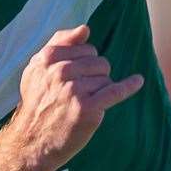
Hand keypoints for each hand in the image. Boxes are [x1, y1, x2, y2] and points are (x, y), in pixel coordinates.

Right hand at [6, 25, 143, 170]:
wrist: (32, 141)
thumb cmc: (38, 103)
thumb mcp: (38, 68)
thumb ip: (60, 43)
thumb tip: (85, 28)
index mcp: (48, 58)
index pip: (87, 49)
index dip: (86, 62)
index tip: (77, 77)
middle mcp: (61, 71)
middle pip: (99, 62)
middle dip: (95, 76)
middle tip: (78, 94)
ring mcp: (74, 90)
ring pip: (106, 79)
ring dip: (100, 90)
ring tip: (82, 103)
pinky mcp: (87, 109)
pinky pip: (115, 91)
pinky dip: (129, 86)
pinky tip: (138, 81)